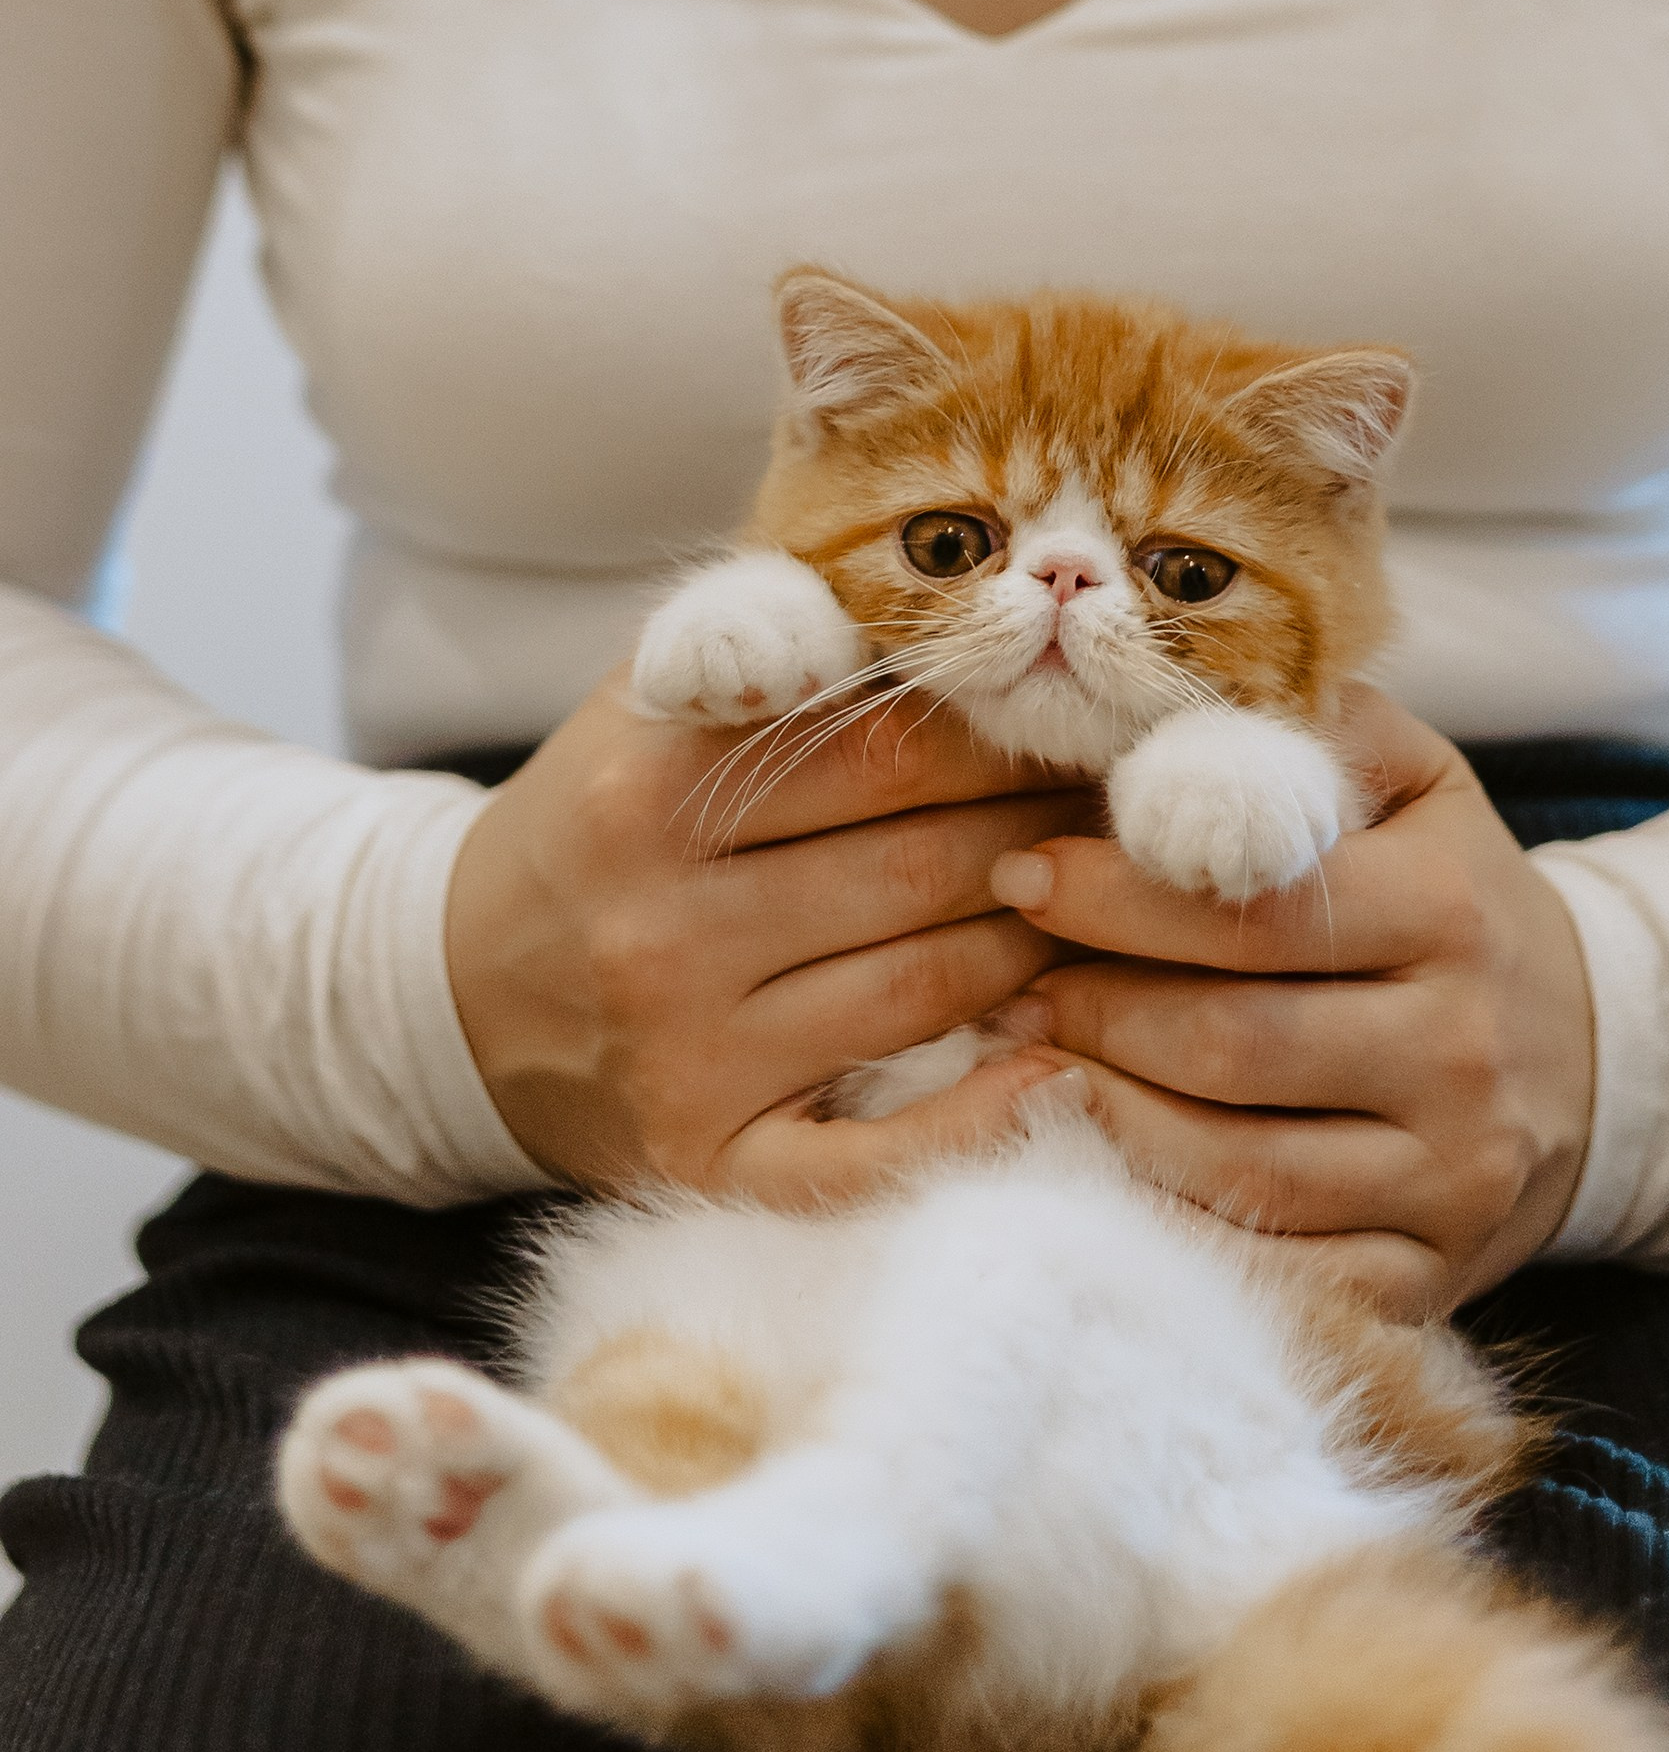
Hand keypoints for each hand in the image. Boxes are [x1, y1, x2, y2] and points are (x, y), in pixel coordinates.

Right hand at [446, 669, 1091, 1199]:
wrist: (458, 991)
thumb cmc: (600, 825)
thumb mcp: (650, 705)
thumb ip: (779, 641)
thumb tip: (961, 592)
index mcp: (649, 792)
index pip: (888, 753)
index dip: (1011, 740)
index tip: (1087, 729)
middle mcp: (661, 928)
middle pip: (922, 871)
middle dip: (1044, 838)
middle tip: (1128, 819)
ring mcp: (686, 1056)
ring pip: (925, 992)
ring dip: (1038, 950)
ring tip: (1100, 912)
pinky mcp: (706, 1159)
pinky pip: (868, 1158)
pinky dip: (975, 1121)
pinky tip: (1055, 1073)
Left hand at [987, 687, 1594, 1316]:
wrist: (1595, 1058)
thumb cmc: (1455, 903)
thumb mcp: (1420, 787)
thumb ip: (1313, 730)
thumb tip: (1170, 691)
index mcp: (1452, 910)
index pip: (1253, 909)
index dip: (1117, 894)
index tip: (1023, 874)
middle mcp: (1462, 1050)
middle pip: (1229, 1043)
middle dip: (1093, 1009)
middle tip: (1008, 984)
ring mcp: (1448, 1175)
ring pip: (1238, 1165)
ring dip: (1106, 1116)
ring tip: (1028, 1065)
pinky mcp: (1429, 1273)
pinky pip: (1273, 1266)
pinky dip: (1171, 1223)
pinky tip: (1101, 1168)